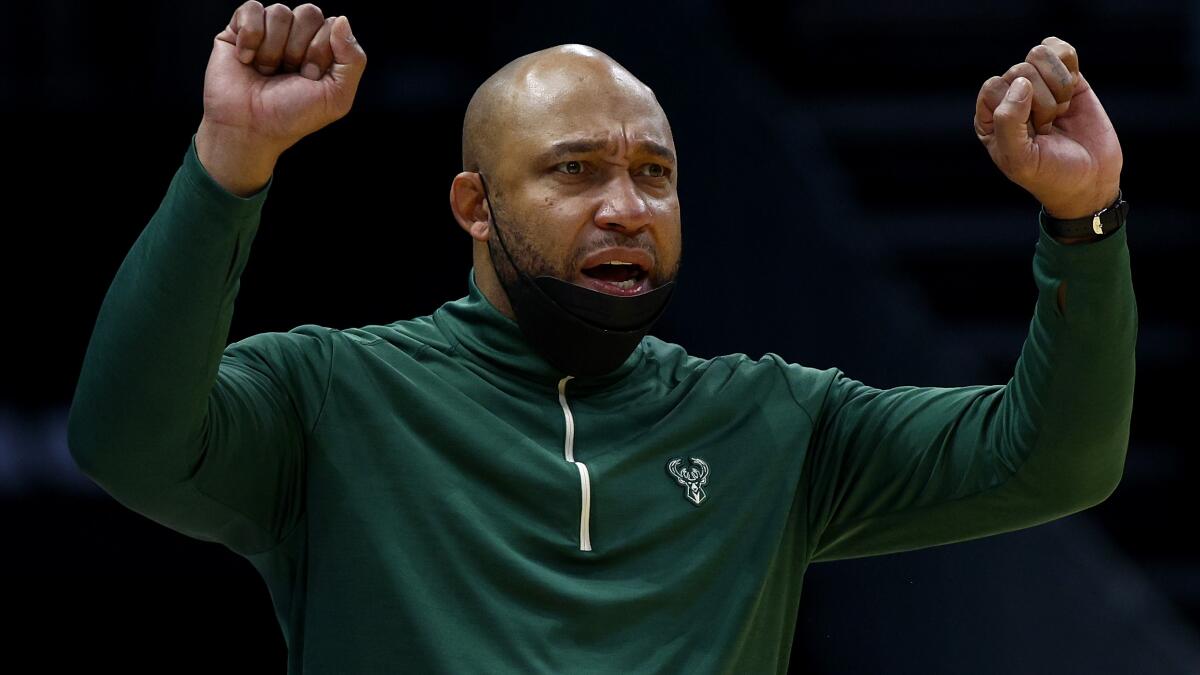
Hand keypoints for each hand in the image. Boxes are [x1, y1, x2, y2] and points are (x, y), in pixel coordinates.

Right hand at [196, 2, 366, 194]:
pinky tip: (247, 60)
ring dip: (274, 50)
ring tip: (267, 72)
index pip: (332, 25)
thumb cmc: (292, 116)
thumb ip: (353, 59)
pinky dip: (251, 37)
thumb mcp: (337, 96)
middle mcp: (297, 36)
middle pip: (309, 12)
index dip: (321, 51)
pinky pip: (252, 8)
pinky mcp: (239, 29)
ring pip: (280, 12)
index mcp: (323, 48)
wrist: (250, 128)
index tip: (309, 78)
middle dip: (299, 49)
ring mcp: (269, 31)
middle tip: (289, 75)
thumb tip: (342, 20)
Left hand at [973, 37, 1121, 218]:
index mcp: (990, 117)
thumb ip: (1008, 123)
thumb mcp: (1020, 159)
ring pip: (1040, 54)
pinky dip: (1070, 69)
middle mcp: (1010, 97)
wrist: (1091, 180)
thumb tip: (1021, 83)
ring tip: (1060, 113)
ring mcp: (1038, 84)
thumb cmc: (1049, 174)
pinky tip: (1072, 93)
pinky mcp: (1065, 76)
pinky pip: (1060, 48)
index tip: (1033, 133)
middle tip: (1049, 128)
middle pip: (1020, 70)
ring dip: (1058, 86)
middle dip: (1042, 102)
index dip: (1019, 107)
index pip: (994, 86)